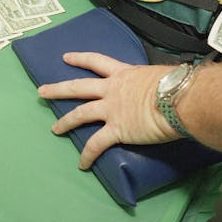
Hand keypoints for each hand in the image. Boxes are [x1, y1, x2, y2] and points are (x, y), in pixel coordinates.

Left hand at [37, 52, 178, 169]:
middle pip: (78, 87)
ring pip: (80, 113)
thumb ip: (152, 80)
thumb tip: (162, 85)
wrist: (180, 99)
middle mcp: (112, 90)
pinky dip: (87, 155)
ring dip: (65, 122)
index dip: (80, 59)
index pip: (97, 61)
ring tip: (54, 129)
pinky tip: (82, 164)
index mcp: (123, 74)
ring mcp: (111, 109)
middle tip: (42, 91)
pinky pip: (97, 144)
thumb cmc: (177, 85)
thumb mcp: (159, 75)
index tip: (66, 57)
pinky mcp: (117, 130)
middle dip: (58, 89)